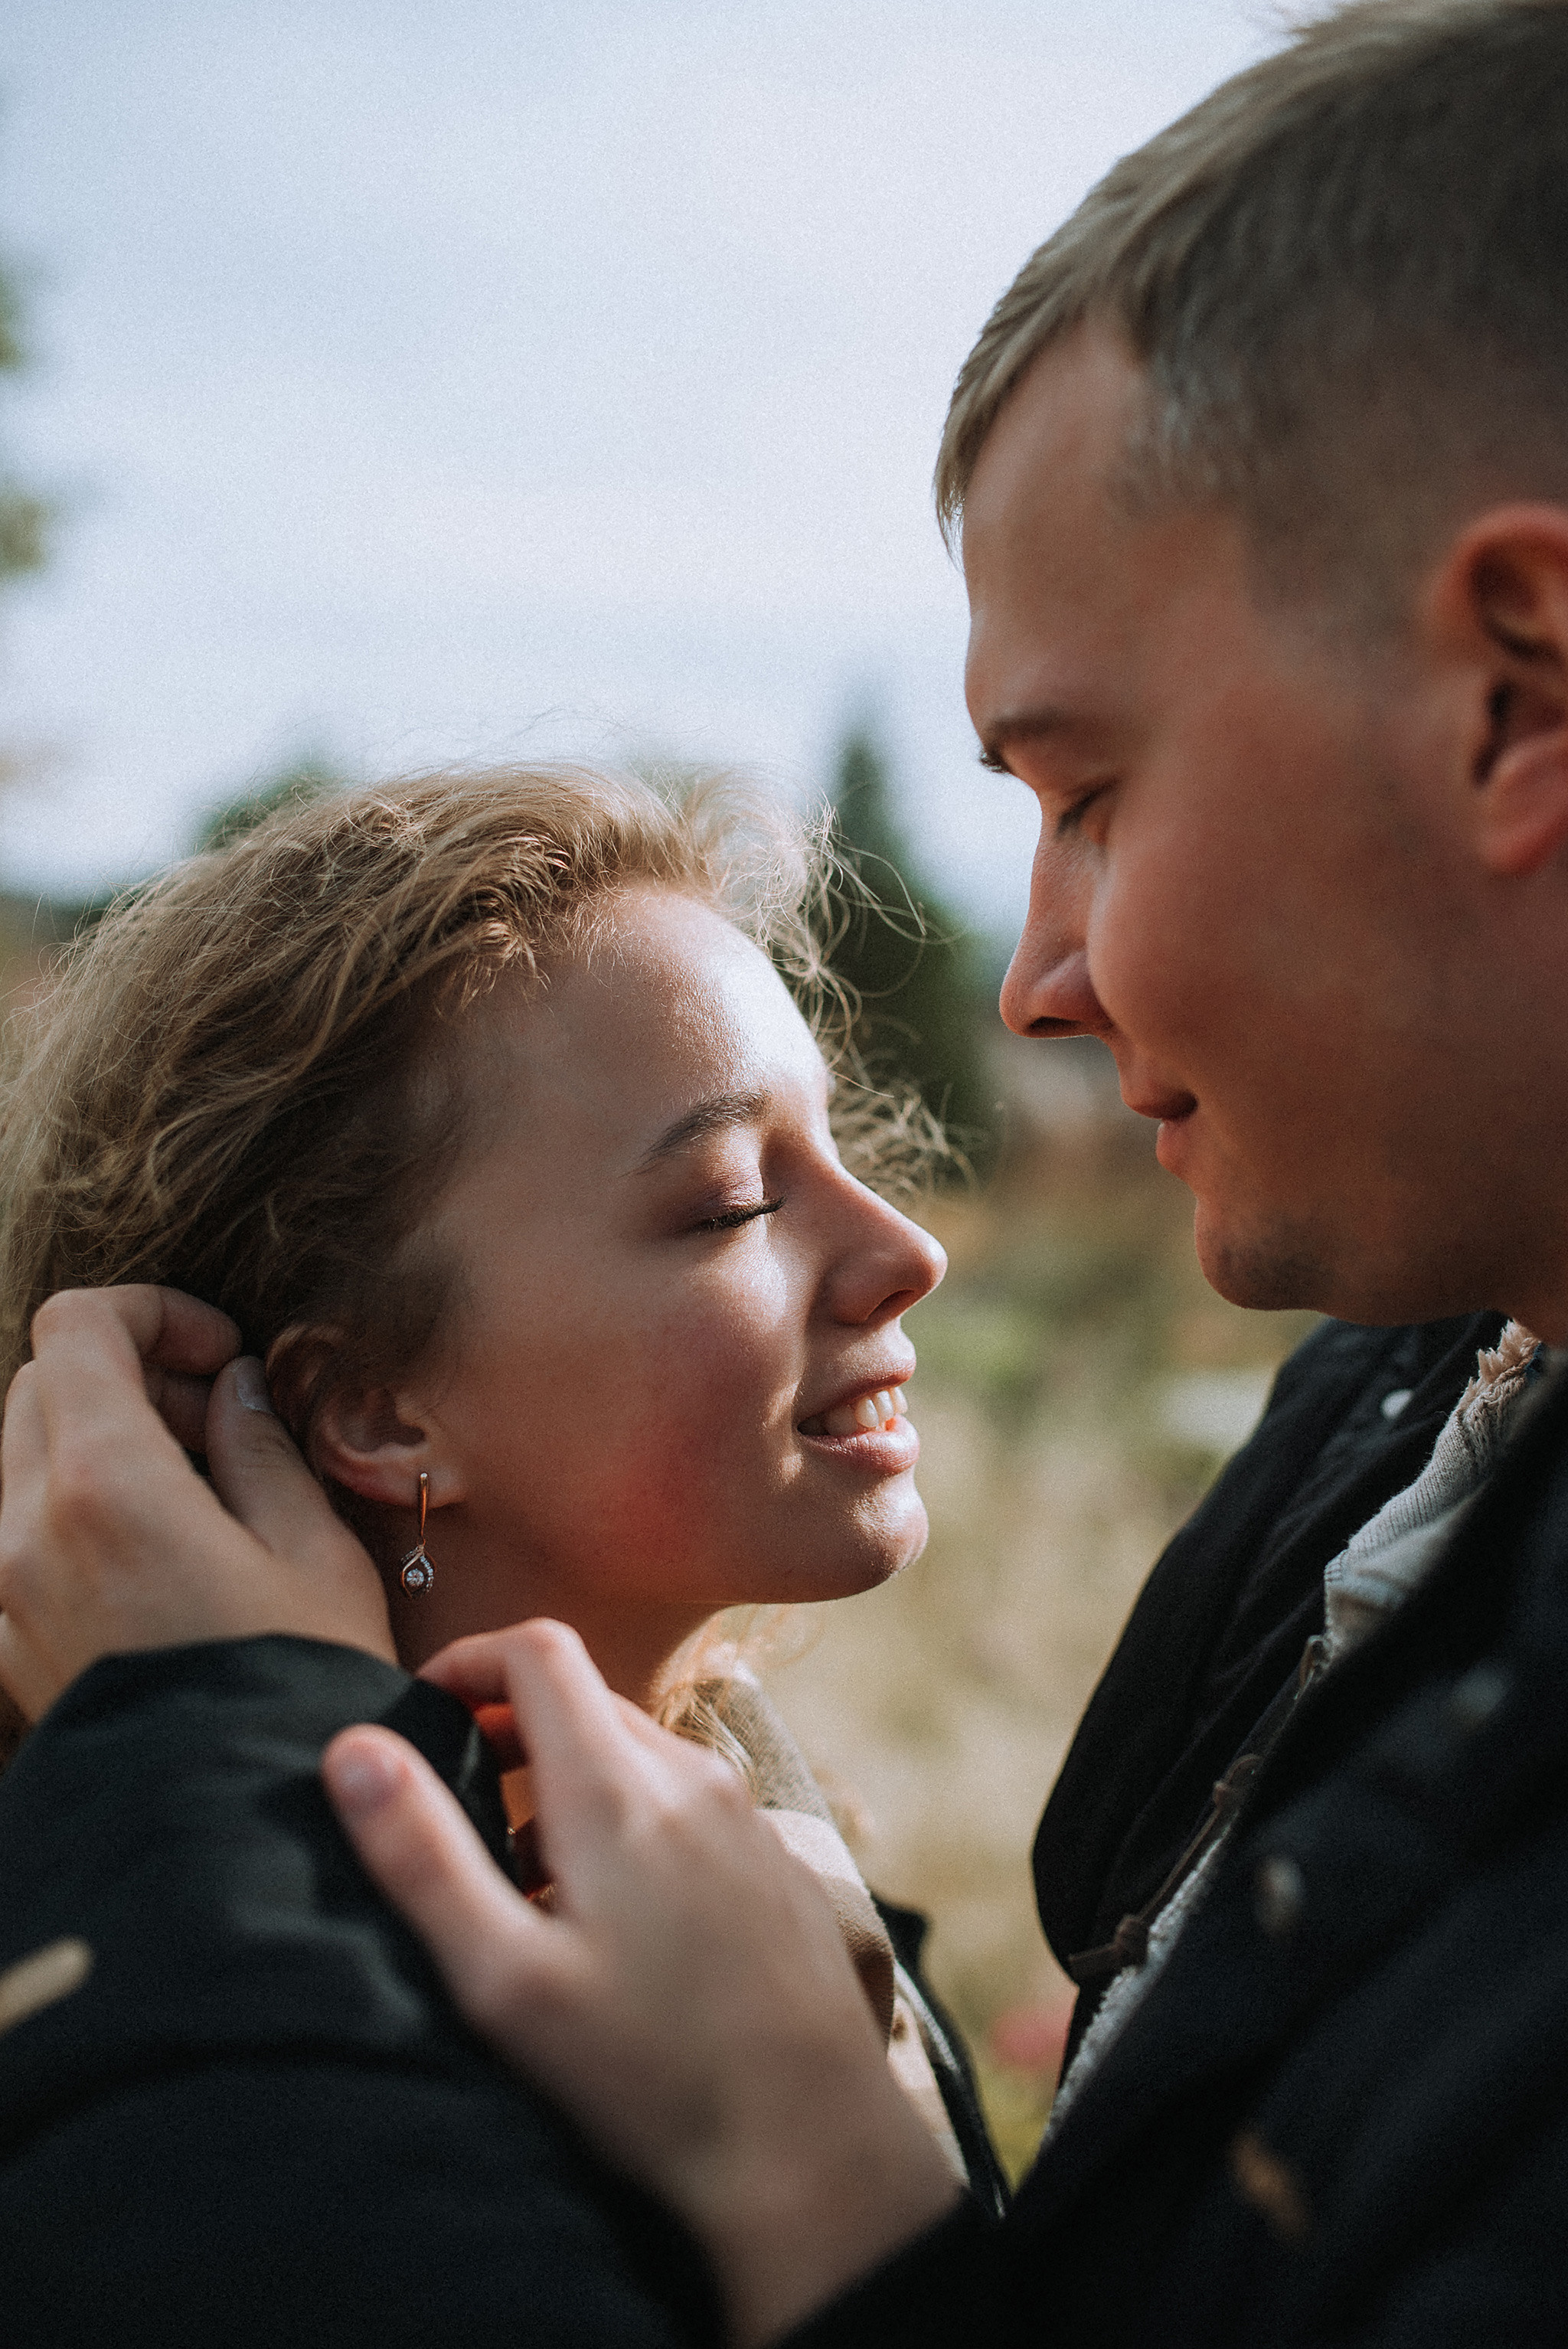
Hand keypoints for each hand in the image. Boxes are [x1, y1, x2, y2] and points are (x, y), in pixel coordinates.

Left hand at [0, 1285, 393, 1718]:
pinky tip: (149, 1556)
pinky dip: (68, 1515)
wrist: (245, 1847)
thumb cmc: (296, 1696)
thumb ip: (261, 1449)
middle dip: (127, 1376)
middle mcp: (23, 1531)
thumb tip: (234, 1387)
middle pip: (39, 1383)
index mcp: (105, 1486)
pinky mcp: (3, 1648)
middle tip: (217, 1422)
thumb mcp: (314, 1553)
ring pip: (18, 1457)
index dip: (150, 1311)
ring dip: (95, 1442)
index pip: (76, 1326)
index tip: (218, 1351)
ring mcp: (0, 1595)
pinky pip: (11, 1540)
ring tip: (192, 1494)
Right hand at [323, 1619, 960, 2347]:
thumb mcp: (505, 1981)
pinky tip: (612, 1920)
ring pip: (638, 1751)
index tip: (421, 1713)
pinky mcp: (776, 1862)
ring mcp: (747, 1816)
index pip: (539, 1650)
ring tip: (525, 1884)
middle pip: (586, 1698)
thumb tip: (354, 1750)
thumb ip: (422, 1855)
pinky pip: (688, 1802)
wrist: (812, 2145)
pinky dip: (630, 1819)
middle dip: (509, 1727)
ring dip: (568, 1782)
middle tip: (456, 1806)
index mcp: (617, 1790)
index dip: (468, 1660)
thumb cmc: (647, 2075)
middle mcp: (692, 1778)